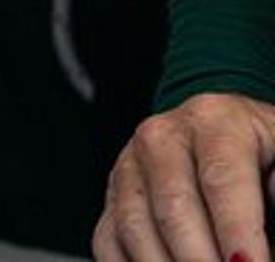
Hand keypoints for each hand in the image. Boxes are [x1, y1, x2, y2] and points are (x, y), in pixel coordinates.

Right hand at [94, 93, 274, 261]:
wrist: (229, 139)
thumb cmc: (266, 154)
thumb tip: (263, 243)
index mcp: (215, 121)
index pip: (222, 179)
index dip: (239, 233)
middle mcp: (162, 137)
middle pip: (174, 208)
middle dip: (202, 260)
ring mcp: (130, 166)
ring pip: (135, 227)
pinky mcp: (111, 197)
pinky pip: (109, 241)